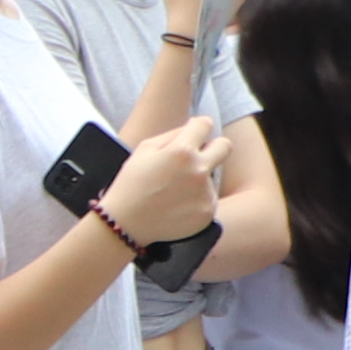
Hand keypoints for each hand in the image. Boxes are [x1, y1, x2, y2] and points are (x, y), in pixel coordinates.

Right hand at [95, 115, 224, 252]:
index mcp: (182, 151)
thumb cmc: (132, 183)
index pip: (205, 125)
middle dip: (215, 146)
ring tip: (174, 191)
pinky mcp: (208, 212)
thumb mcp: (144, 149)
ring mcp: (205, 193)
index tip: (193, 134)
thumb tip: (194, 127)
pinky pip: (209, 198)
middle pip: (225, 146)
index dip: (198, 128)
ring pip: (212, 176)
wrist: (126, 224)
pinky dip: (197, 200)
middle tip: (199, 156)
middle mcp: (199, 170)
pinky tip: (178, 205)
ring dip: (199, 179)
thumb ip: (173, 134)